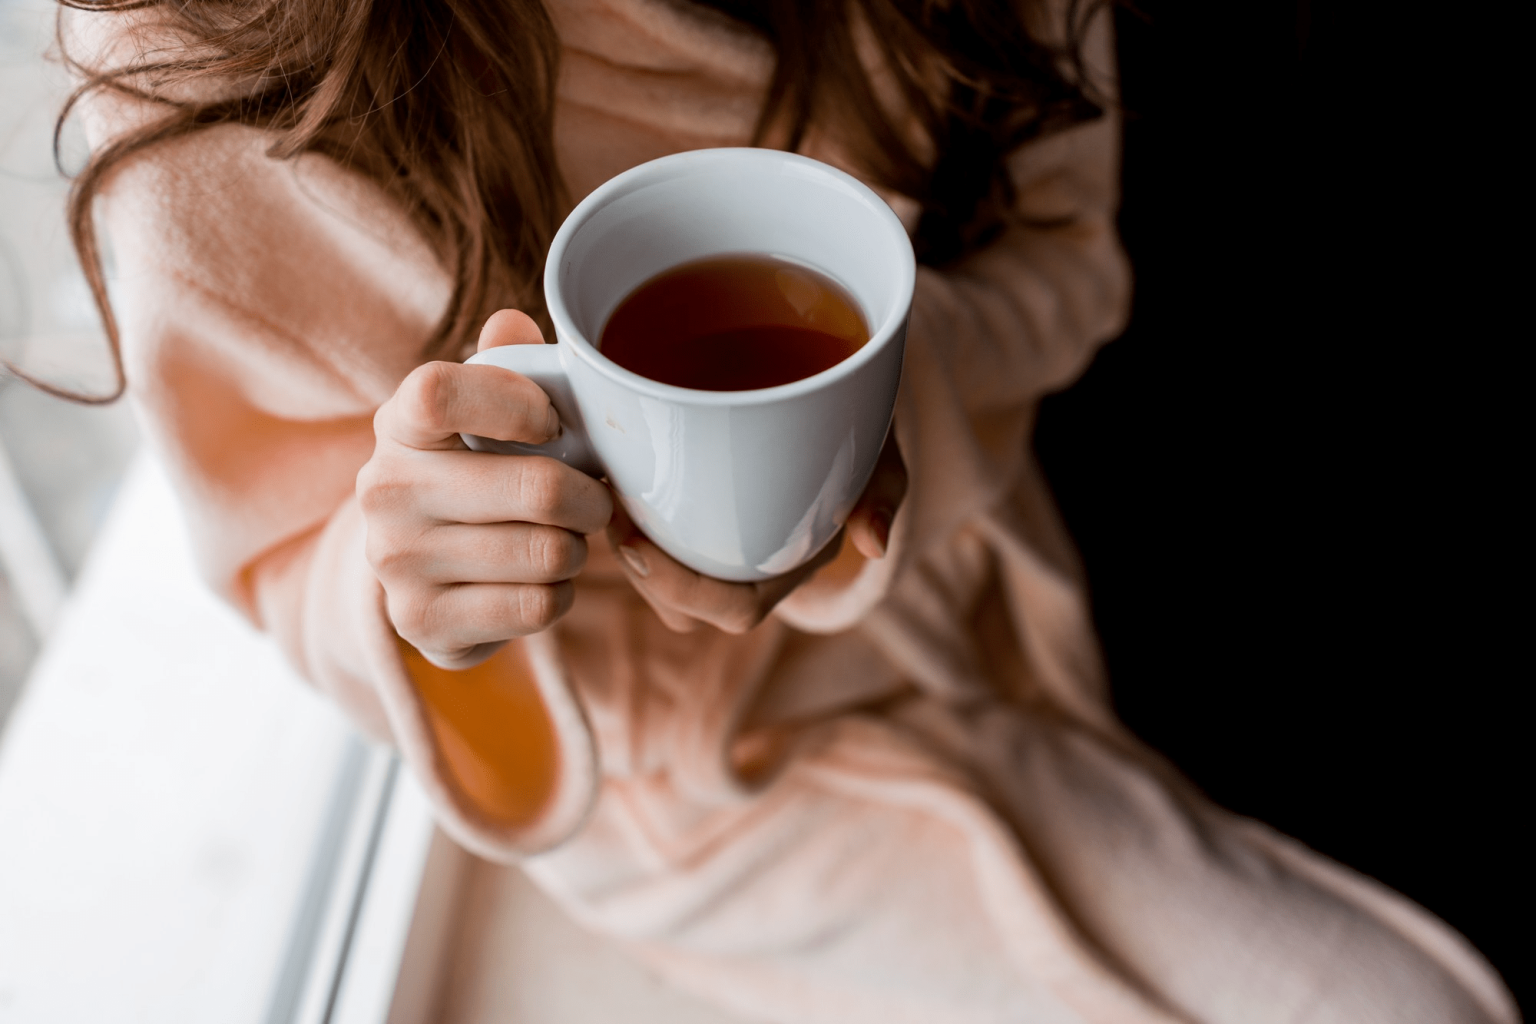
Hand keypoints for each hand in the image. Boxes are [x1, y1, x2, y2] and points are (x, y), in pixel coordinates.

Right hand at [357, 310, 613, 668]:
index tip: (553, 424)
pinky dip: (559, 596)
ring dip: (576, 550)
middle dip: (591, 497)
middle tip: (596, 500)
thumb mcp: (484, 412)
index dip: (517, 403)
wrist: (424, 572)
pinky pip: (537, 608)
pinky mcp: (422, 623)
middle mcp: (384, 490)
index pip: (440, 392)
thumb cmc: (475, 471)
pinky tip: (540, 582)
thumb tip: (513, 324)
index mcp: (399, 424)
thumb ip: (506, 363)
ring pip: (548, 553)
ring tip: (562, 540)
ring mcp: (397, 563)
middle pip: (538, 487)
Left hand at [606, 432, 906, 632]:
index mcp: (791, 562)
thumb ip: (885, 489)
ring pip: (658, 576)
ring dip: (625, 546)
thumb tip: (874, 543)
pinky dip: (624, 511)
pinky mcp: (685, 508)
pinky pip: (648, 531)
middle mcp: (750, 562)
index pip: (737, 609)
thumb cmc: (854, 421)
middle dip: (641, 575)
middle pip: (684, 607)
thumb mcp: (878, 447)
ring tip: (606, 490)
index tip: (638, 544)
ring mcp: (717, 539)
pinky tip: (606, 467)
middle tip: (612, 513)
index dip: (685, 593)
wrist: (831, 380)